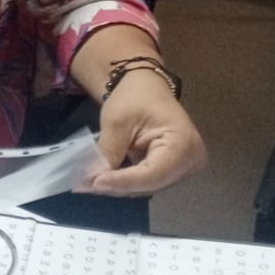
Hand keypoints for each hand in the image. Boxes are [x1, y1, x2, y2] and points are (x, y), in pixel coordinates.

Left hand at [82, 70, 206, 196]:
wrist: (146, 87)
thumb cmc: (135, 96)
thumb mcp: (117, 121)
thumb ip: (108, 152)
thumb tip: (92, 180)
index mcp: (183, 144)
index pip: (152, 174)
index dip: (122, 182)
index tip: (94, 183)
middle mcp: (191, 161)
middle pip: (149, 184)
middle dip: (116, 185)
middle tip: (83, 185)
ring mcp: (184, 169)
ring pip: (146, 187)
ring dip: (118, 186)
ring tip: (88, 182)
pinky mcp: (173, 171)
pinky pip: (146, 182)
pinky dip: (124, 181)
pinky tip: (102, 178)